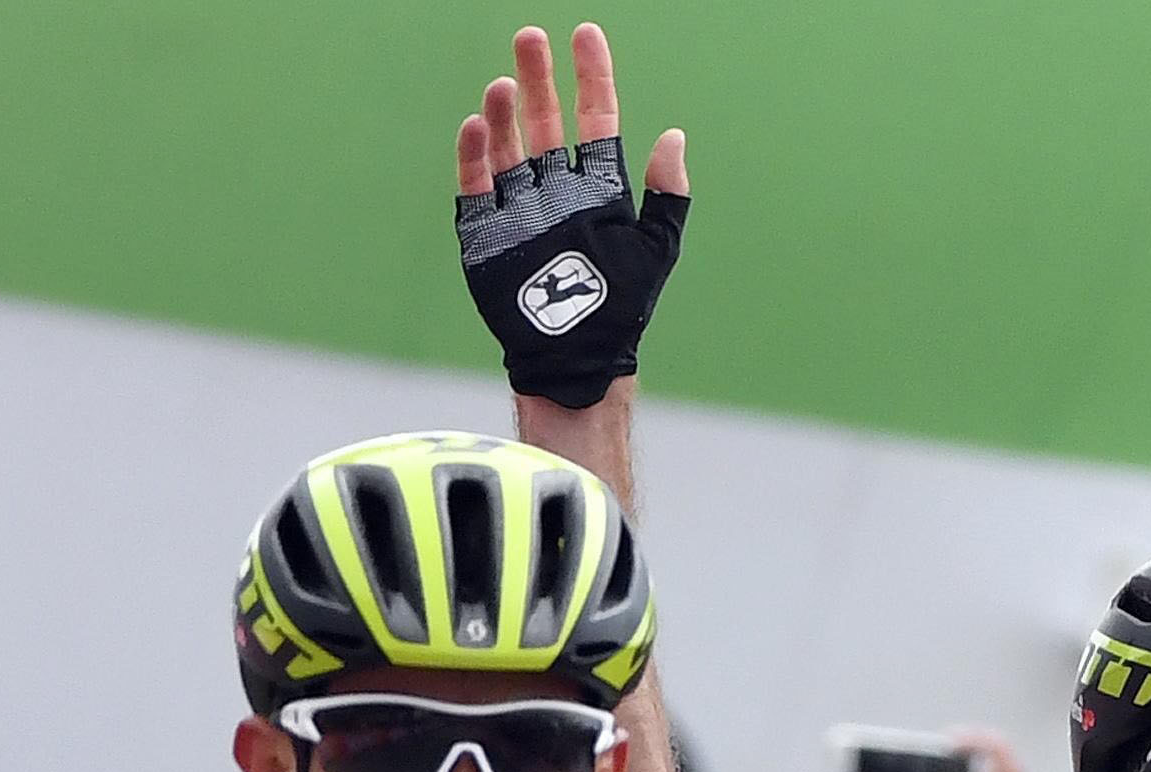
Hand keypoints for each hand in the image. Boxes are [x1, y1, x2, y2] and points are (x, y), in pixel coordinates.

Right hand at [456, 24, 690, 406]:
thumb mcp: (655, 250)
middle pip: (545, 122)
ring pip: (508, 148)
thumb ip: (666, 194)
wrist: (578, 357)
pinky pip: (477, 186)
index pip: (595, 119)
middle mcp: (557, 192)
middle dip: (538, 79)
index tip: (585, 35)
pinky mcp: (486, 234)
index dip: (591, 77)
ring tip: (504, 85)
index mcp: (598, 190)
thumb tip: (674, 135)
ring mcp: (520, 210)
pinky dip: (476, 157)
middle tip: (530, 38)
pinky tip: (478, 127)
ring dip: (505, 114)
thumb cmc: (621, 309)